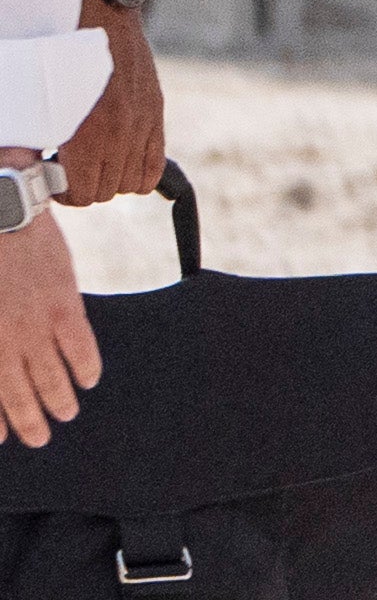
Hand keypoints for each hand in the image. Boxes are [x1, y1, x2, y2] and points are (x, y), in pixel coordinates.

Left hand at [0, 208, 90, 443]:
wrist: (2, 216)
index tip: (3, 438)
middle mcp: (7, 341)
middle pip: (19, 393)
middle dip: (28, 421)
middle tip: (40, 438)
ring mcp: (35, 324)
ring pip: (50, 376)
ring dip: (58, 400)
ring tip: (67, 415)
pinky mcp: (62, 303)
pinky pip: (79, 345)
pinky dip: (85, 366)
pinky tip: (90, 380)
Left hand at [48, 20, 155, 207]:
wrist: (103, 25)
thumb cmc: (65, 65)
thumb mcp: (48, 109)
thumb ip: (52, 144)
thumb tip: (51, 171)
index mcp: (86, 139)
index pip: (83, 195)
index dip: (67, 194)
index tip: (59, 181)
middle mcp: (118, 137)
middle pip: (106, 192)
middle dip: (87, 186)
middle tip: (75, 169)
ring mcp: (141, 126)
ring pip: (132, 183)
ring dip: (114, 179)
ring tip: (99, 162)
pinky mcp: (155, 115)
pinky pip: (155, 164)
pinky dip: (141, 171)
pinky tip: (123, 157)